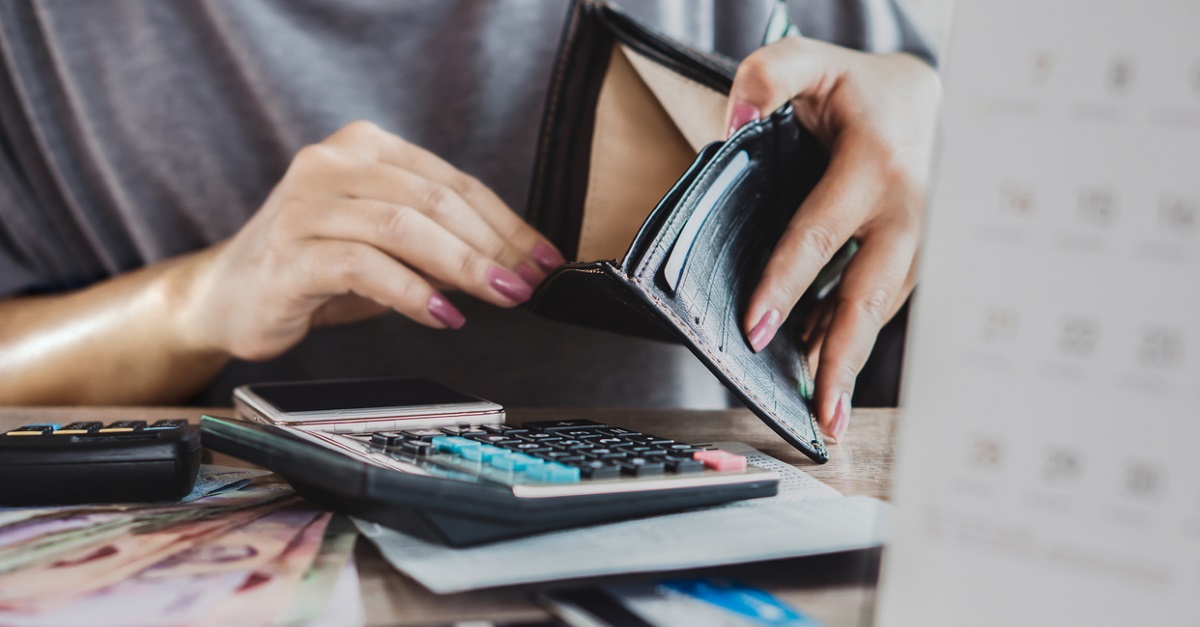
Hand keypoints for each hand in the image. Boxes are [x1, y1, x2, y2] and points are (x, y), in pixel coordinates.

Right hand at [178, 121, 565, 360]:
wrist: (229, 295)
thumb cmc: (317, 267)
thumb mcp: (385, 244)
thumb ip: (438, 240)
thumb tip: (513, 263)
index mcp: (363, 148)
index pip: (453, 182)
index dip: (507, 223)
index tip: (543, 259)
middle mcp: (331, 164)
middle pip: (434, 199)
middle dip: (494, 245)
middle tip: (528, 283)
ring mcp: (305, 206)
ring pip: (403, 226)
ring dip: (463, 266)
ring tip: (499, 296)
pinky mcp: (289, 254)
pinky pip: (363, 266)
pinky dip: (412, 293)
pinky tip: (442, 315)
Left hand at [725, 38, 940, 441]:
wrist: (929, 96)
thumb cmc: (860, 87)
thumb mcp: (811, 60)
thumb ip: (768, 75)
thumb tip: (731, 121)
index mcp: (877, 165)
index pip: (820, 234)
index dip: (786, 283)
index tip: (757, 328)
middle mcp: (908, 210)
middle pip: (869, 296)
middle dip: (842, 359)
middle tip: (821, 416)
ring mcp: (921, 239)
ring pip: (879, 309)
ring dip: (847, 358)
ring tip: (820, 409)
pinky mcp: (920, 257)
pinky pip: (882, 303)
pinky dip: (853, 334)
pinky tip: (824, 364)